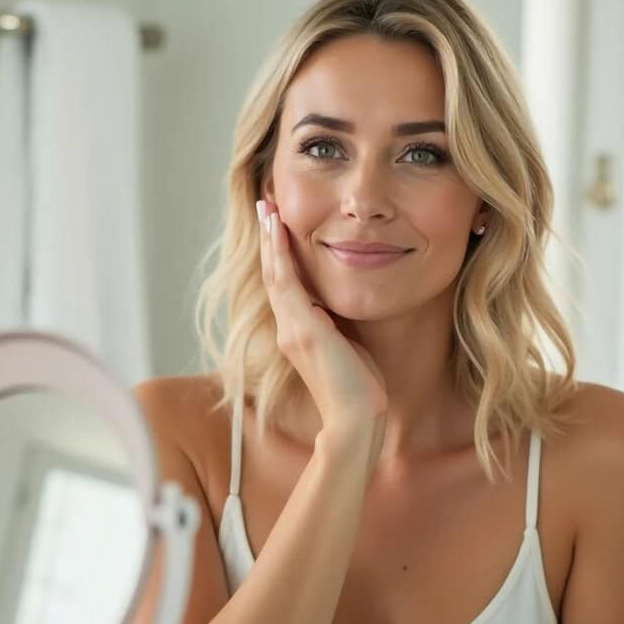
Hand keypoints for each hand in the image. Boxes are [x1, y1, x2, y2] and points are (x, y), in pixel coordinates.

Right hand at [258, 199, 386, 451]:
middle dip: (269, 238)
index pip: (285, 285)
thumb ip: (340, 327)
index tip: (277, 225)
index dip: (279, 254)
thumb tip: (346, 308)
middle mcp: (289, 329)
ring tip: (267, 208)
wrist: (355, 420)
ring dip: (271, 239)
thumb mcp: (350, 348)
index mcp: (299, 333)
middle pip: (274, 274)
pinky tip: (278, 232)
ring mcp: (293, 329)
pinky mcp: (303, 331)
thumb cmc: (359, 391)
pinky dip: (281, 256)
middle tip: (264, 204)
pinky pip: (287, 285)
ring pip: (276, 274)